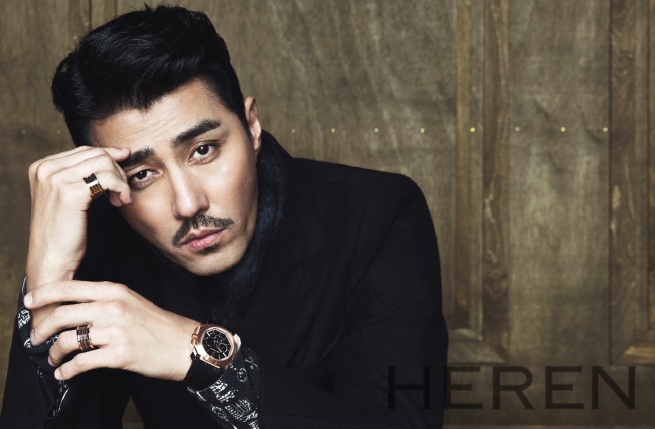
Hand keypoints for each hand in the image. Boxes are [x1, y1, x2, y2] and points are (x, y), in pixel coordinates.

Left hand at [25, 280, 197, 381]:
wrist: (184, 344)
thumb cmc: (158, 325)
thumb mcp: (132, 301)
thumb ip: (104, 301)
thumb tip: (74, 309)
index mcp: (115, 291)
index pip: (70, 288)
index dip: (44, 294)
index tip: (29, 302)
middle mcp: (113, 308)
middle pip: (62, 315)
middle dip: (41, 330)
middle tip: (36, 338)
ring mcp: (116, 331)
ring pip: (68, 340)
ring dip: (54, 353)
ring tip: (54, 359)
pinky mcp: (119, 354)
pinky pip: (81, 363)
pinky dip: (67, 370)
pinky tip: (65, 372)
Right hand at [26, 146, 131, 325]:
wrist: (51, 261)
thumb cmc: (64, 233)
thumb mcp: (70, 196)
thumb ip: (86, 173)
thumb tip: (121, 151)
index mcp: (42, 166)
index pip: (86, 150)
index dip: (110, 161)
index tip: (121, 179)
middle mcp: (45, 169)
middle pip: (97, 154)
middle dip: (116, 172)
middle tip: (121, 193)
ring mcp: (55, 179)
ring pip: (104, 163)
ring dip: (120, 181)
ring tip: (120, 199)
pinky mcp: (70, 193)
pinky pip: (108, 178)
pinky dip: (120, 188)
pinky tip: (120, 203)